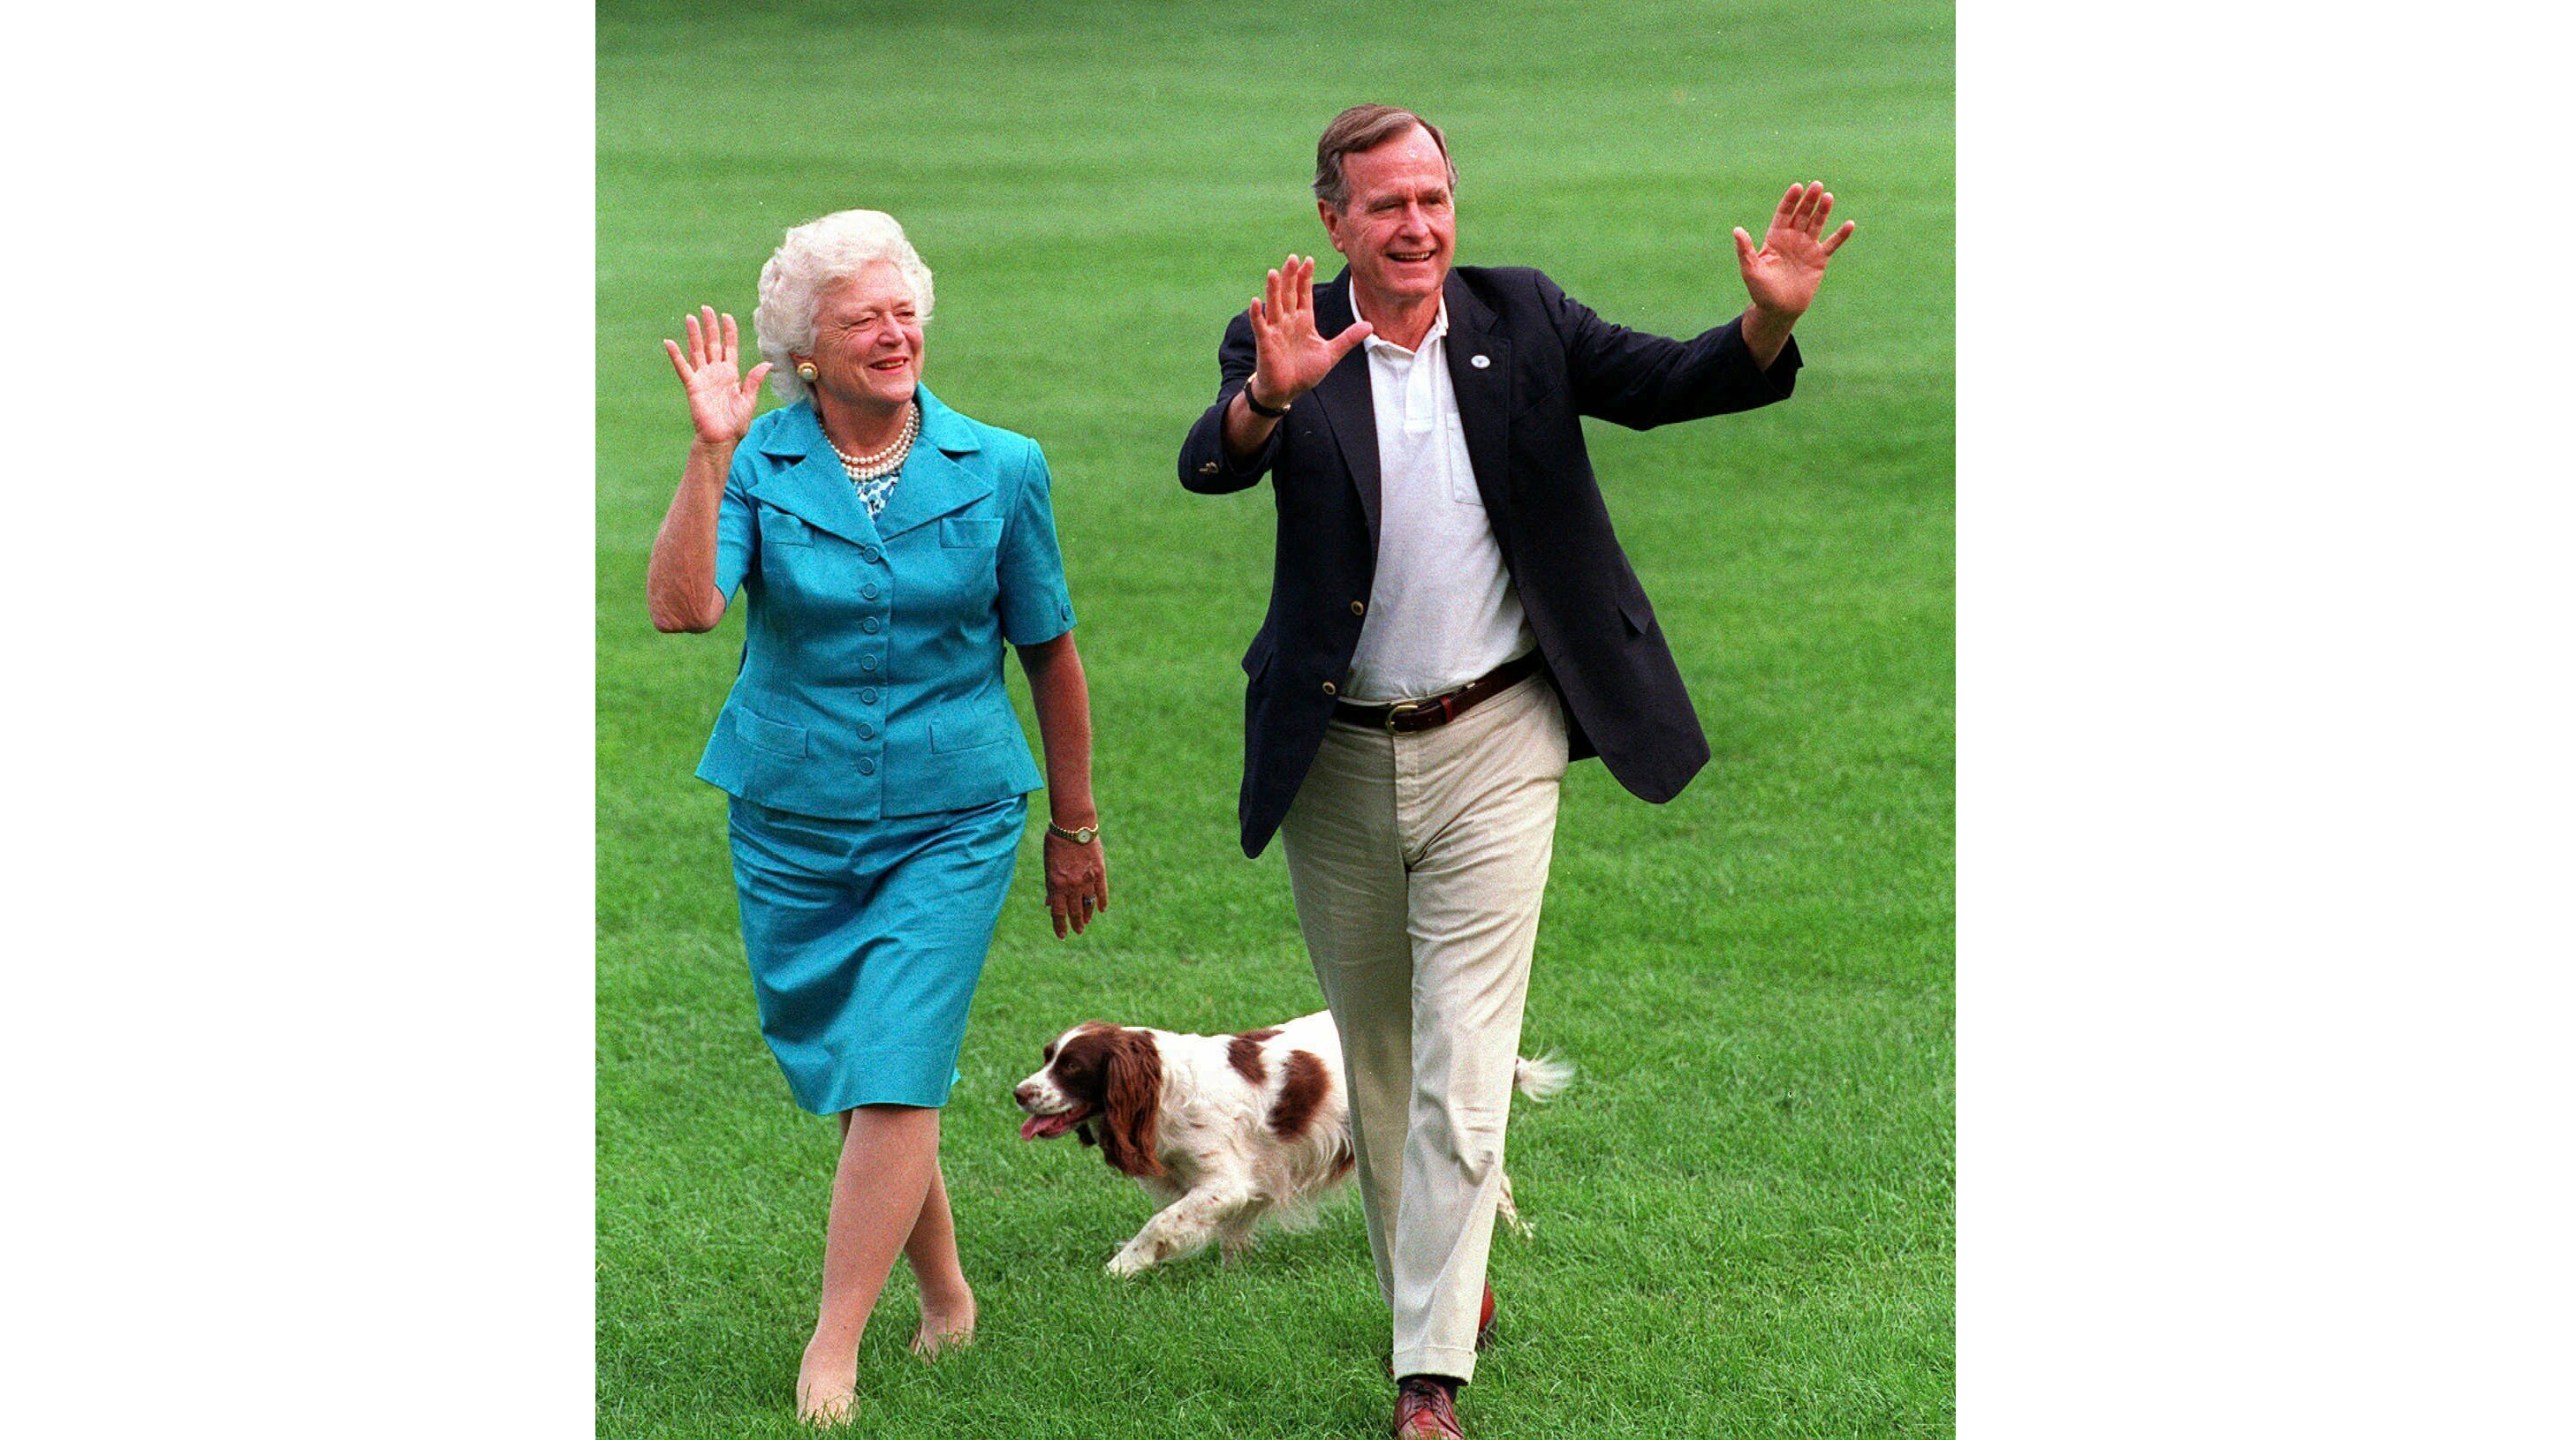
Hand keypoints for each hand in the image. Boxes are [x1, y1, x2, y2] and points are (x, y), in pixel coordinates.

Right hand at [663, 305, 771, 445]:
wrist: (721, 439)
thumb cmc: (735, 424)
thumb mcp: (748, 400)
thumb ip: (754, 381)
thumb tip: (766, 364)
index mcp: (731, 375)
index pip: (730, 348)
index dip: (728, 332)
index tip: (726, 316)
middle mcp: (716, 373)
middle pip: (712, 344)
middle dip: (710, 326)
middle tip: (706, 308)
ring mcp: (703, 378)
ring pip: (697, 351)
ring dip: (693, 335)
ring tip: (689, 318)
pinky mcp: (693, 386)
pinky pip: (683, 368)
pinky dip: (676, 355)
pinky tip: (669, 342)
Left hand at [1044, 831, 1107, 937]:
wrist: (1073, 826)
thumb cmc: (1056, 843)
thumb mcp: (1048, 866)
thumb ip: (1051, 886)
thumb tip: (1049, 904)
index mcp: (1056, 884)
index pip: (1058, 912)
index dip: (1059, 926)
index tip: (1062, 935)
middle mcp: (1072, 885)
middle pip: (1074, 911)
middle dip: (1075, 923)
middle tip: (1078, 931)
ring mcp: (1087, 880)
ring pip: (1088, 904)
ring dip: (1087, 915)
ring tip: (1087, 922)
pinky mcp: (1099, 872)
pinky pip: (1101, 892)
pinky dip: (1101, 902)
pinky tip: (1101, 909)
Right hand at [1245, 255, 1372, 406]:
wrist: (1287, 391)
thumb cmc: (1305, 372)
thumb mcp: (1331, 353)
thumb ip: (1348, 338)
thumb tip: (1370, 326)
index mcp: (1304, 322)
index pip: (1304, 295)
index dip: (1306, 278)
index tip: (1309, 260)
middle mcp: (1288, 322)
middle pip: (1289, 294)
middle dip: (1291, 277)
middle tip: (1293, 257)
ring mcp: (1275, 331)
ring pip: (1274, 305)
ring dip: (1273, 289)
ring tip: (1273, 272)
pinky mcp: (1265, 343)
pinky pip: (1260, 326)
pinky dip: (1257, 314)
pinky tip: (1256, 301)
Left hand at [1731, 182, 1855, 320]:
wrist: (1779, 310)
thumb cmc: (1761, 291)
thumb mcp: (1750, 270)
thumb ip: (1745, 250)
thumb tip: (1737, 230)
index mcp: (1775, 238)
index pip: (1784, 213)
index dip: (1790, 200)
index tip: (1797, 187)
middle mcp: (1792, 238)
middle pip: (1802, 214)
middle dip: (1809, 200)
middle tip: (1817, 186)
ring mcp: (1807, 247)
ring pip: (1816, 224)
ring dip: (1823, 211)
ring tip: (1829, 197)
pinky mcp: (1819, 259)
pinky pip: (1832, 244)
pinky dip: (1841, 235)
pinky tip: (1850, 224)